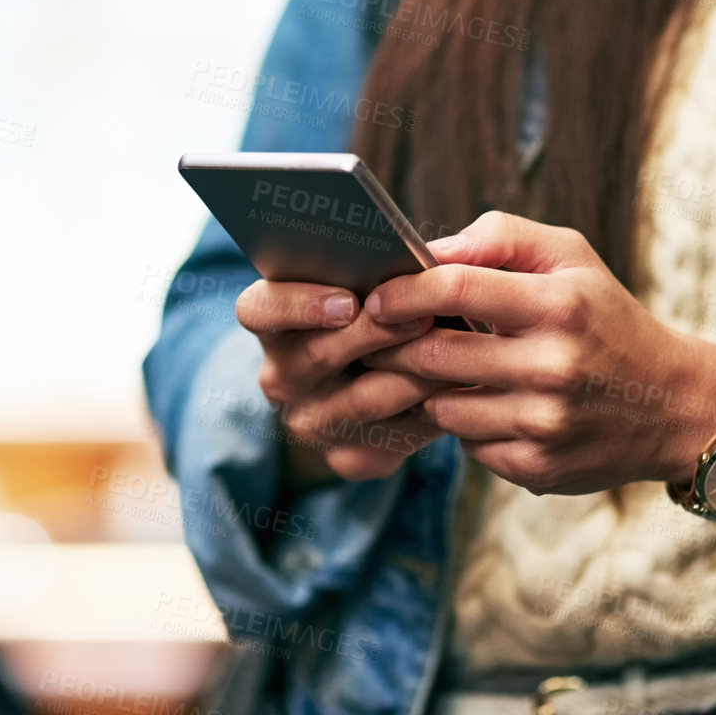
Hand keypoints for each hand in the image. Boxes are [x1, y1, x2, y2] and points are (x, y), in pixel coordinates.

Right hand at [236, 280, 450, 486]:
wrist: (381, 384)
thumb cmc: (379, 311)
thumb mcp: (368, 280)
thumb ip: (383, 262)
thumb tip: (434, 256)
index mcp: (272, 323)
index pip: (259, 310)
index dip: (298, 305)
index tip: (347, 302)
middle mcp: (281, 376)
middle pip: (319, 354)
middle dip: (376, 333)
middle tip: (424, 316)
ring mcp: (311, 422)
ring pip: (364, 399)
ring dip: (414, 372)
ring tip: (457, 350)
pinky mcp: (348, 458)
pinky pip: (392, 438)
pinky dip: (429, 412)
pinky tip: (457, 391)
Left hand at [360, 212, 715, 495]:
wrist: (675, 405)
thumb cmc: (606, 317)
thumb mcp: (571, 258)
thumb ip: (499, 238)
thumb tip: (429, 250)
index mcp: (560, 305)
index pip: (455, 288)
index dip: (403, 292)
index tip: (377, 297)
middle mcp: (553, 366)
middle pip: (433, 354)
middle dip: (394, 346)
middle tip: (378, 338)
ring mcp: (544, 423)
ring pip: (440, 406)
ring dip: (428, 388)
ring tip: (438, 370)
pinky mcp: (536, 467)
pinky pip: (466, 443)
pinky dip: (463, 423)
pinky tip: (482, 405)